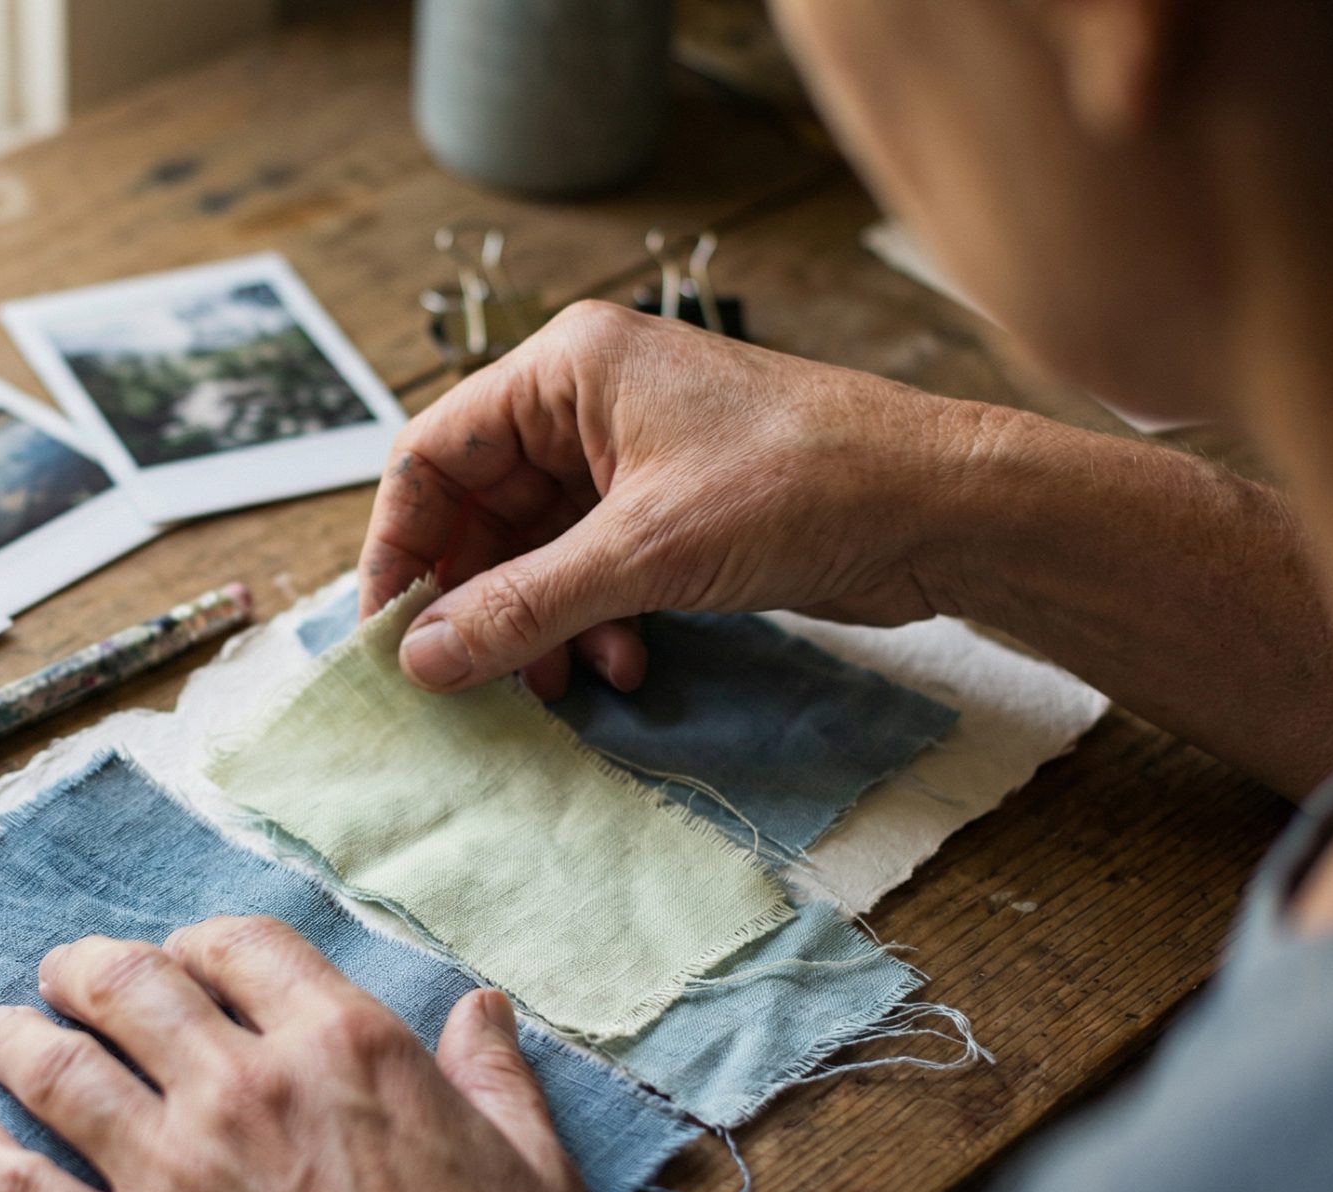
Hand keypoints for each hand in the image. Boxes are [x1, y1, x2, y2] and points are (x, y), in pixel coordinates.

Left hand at [0, 916, 616, 1191]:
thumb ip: (492, 1080)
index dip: (200, 944)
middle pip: (130, 988)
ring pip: (58, 1072)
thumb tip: (479, 1012)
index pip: (241, 947)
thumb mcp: (533, 1172)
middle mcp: (247, 1090)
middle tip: (66, 977)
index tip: (183, 960)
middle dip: (87, 970)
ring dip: (19, 1040)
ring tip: (2, 1034)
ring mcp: (174, 1179)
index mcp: (347, 1049)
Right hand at [361, 300, 1011, 697]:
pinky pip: (593, 572)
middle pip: (480, 510)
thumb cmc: (806, 483)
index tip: (390, 632)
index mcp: (566, 368)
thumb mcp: (645, 551)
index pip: (433, 453)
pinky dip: (593, 622)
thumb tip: (422, 658)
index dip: (401, 545)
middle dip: (477, 598)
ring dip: (539, 622)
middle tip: (467, 678)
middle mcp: (589, 403)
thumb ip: (523, 606)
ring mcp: (633, 458)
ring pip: (536, 551)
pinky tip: (626, 663)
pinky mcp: (673, 511)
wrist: (943, 508)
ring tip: (559, 682)